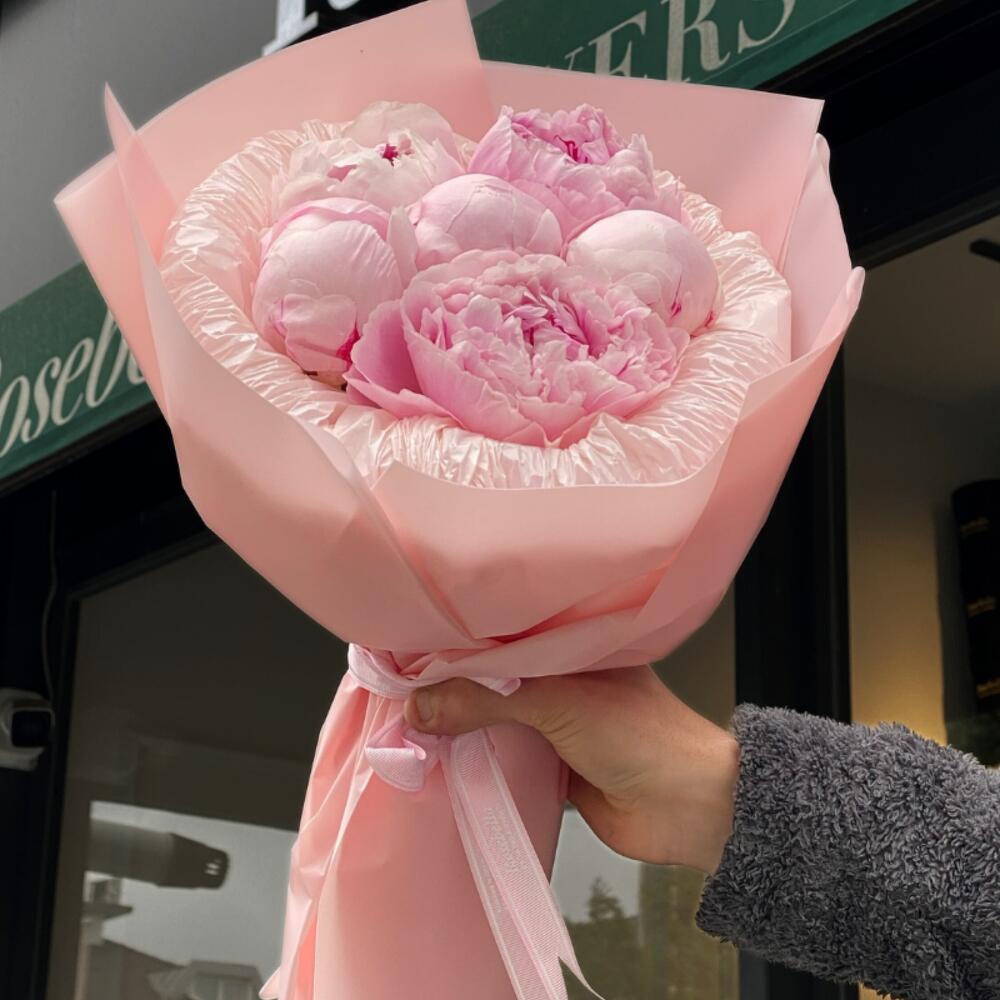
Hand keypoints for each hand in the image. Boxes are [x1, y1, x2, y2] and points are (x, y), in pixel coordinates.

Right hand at [403, 665, 738, 874]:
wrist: (689, 809)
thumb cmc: (642, 736)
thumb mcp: (558, 702)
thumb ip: (487, 698)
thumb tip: (415, 705)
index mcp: (567, 641)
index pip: (497, 629)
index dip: (453, 635)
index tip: (402, 643)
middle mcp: (558, 674)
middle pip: (489, 672)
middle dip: (448, 679)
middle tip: (391, 682)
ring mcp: (554, 719)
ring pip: (492, 712)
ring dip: (458, 720)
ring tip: (404, 716)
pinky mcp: (550, 762)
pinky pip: (501, 754)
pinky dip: (473, 756)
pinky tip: (437, 754)